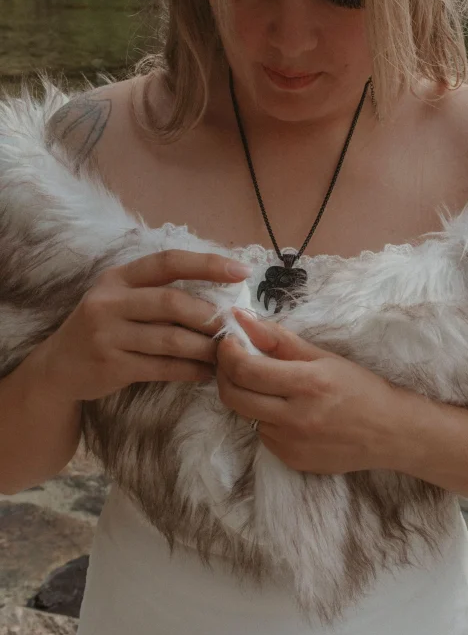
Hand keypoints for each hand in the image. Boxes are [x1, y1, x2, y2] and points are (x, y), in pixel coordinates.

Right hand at [38, 250, 251, 402]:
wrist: (58, 367)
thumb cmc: (105, 328)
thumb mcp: (121, 299)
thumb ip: (159, 291)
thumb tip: (221, 293)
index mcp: (118, 277)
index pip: (168, 261)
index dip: (208, 264)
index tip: (242, 271)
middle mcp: (109, 301)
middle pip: (172, 302)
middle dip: (210, 316)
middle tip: (235, 327)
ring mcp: (107, 334)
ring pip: (171, 339)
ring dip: (205, 348)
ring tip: (227, 354)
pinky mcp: (111, 365)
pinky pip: (162, 367)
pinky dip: (190, 370)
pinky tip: (207, 373)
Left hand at [216, 308, 400, 473]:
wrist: (390, 433)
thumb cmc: (360, 388)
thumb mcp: (324, 358)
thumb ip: (278, 339)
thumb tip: (241, 318)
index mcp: (307, 383)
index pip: (245, 369)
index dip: (228, 352)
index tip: (229, 342)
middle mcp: (296, 417)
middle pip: (234, 396)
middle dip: (225, 374)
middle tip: (233, 361)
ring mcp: (291, 443)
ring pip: (246, 415)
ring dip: (246, 396)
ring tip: (265, 385)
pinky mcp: (291, 459)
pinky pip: (263, 435)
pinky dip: (265, 419)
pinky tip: (286, 411)